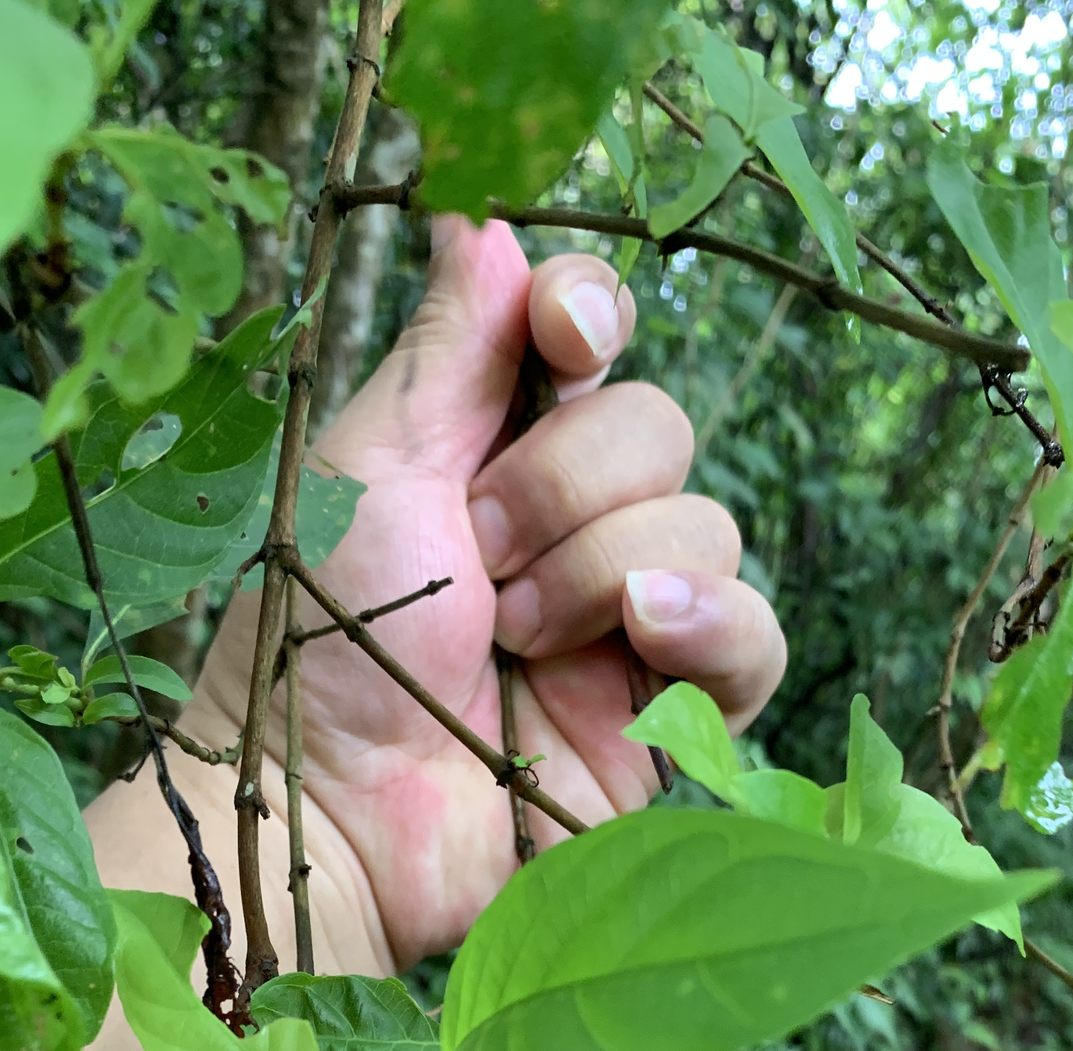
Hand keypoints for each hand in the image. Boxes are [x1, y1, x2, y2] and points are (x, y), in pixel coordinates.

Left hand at [194, 217, 786, 965]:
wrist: (331, 809)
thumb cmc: (317, 642)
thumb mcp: (368, 470)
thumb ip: (447, 352)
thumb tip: (490, 219)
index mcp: (492, 452)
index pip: (593, 339)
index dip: (592, 317)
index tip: (562, 336)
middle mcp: (570, 526)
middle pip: (658, 426)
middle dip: (566, 485)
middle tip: (477, 560)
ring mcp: (624, 624)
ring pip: (708, 523)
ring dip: (602, 568)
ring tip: (514, 638)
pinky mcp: (667, 717)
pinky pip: (754, 637)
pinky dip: (711, 622)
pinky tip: (642, 636)